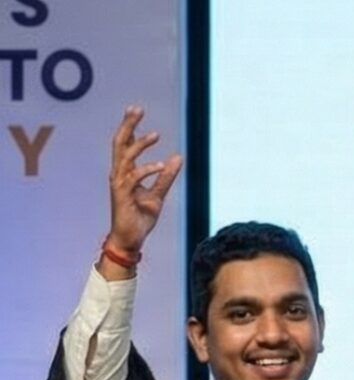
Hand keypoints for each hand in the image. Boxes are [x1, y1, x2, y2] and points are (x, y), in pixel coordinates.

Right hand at [105, 106, 183, 258]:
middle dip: (127, 126)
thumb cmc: (139, 217)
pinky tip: (160, 165)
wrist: (130, 239)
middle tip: (136, 109)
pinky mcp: (122, 196)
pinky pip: (133, 178)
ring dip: (139, 145)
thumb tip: (177, 157)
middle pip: (120, 144)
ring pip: (125, 157)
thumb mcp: (158, 195)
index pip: (125, 145)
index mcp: (126, 173)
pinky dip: (147, 170)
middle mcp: (119, 175)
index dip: (130, 127)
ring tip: (155, 135)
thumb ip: (166, 177)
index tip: (136, 111)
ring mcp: (119, 184)